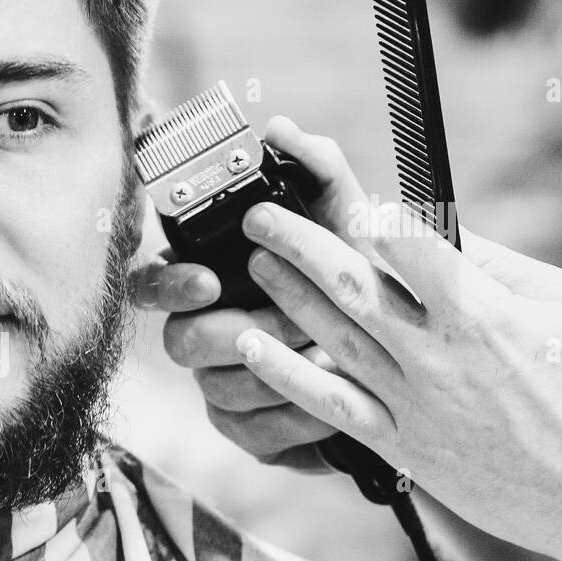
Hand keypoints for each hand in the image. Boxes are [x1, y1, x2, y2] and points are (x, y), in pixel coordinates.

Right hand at [130, 120, 385, 472]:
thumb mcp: (349, 218)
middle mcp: (203, 332)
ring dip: (274, 376)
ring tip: (326, 360)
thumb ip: (317, 167)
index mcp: (209, 280)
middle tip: (286, 326)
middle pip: (180, 342)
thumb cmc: (362, 276)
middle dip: (235, 334)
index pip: (151, 283)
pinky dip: (294, 420)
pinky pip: (252, 434)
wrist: (410, 354)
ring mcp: (220, 385)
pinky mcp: (248, 432)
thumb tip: (280, 126)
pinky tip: (331, 407)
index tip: (208, 281)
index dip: (168, 285)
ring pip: (218, 391)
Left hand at [234, 118, 561, 560]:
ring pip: (331, 338)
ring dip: (285, 295)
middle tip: (260, 216)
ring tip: (254, 261)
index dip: (373, 216)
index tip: (342, 191)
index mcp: (484, 314)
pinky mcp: (398, 443)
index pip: (415, 248)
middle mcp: (438, 356)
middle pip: (353, 287)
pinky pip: (328, 404)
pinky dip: (285, 373)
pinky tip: (249, 346)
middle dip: (300, 244)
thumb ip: (499, 266)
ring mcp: (413, 403)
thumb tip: (442, 228)